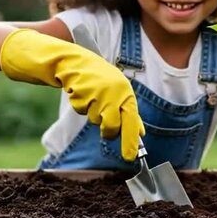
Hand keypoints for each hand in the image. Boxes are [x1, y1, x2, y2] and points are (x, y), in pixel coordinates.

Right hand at [0, 29, 144, 160]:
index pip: (131, 120)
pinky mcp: (82, 91)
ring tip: (91, 97)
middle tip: (105, 130)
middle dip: (107, 131)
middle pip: (112, 125)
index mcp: (126, 92)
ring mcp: (98, 92)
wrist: (75, 61)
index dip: (130, 140)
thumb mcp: (118, 93)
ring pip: (95, 119)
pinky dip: (80, 104)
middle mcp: (115, 92)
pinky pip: (81, 109)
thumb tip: (141, 133)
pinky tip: (81, 92)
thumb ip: (128, 112)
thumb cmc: (99, 79)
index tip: (131, 156)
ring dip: (91, 112)